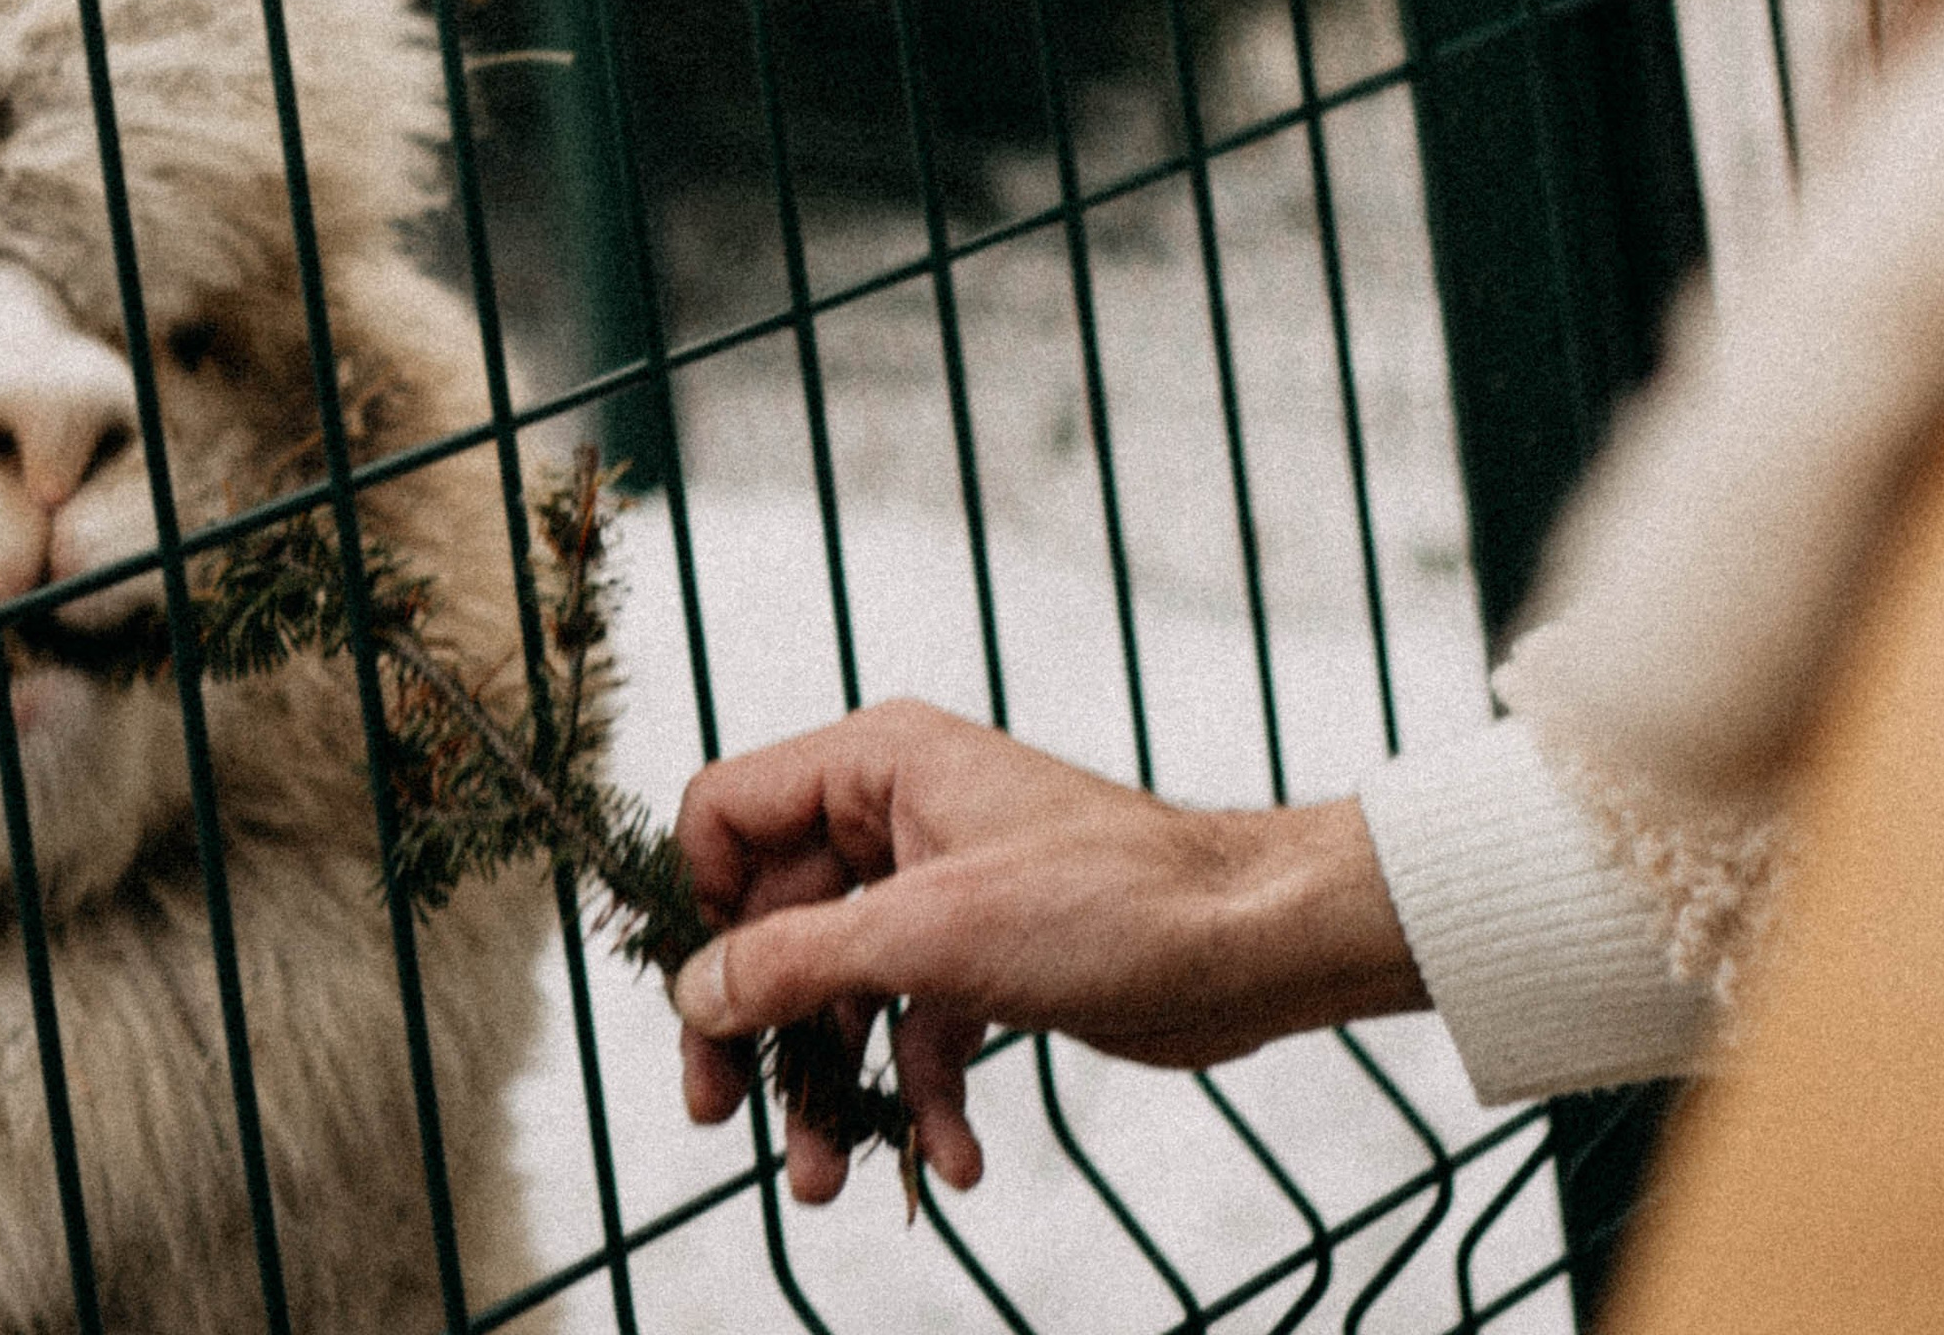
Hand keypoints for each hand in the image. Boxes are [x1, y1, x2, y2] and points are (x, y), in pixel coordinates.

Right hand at [670, 698, 1425, 1203]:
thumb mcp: (934, 934)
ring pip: (839, 991)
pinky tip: (955, 1161)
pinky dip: (923, 1097)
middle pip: (772, 921)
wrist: (1248, 947)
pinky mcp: (983, 958)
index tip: (703, 1008)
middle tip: (725, 1120)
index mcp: (876, 764)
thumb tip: (695, 990)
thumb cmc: (1111, 901)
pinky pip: (915, 1029)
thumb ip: (800, 961)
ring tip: (832, 1179)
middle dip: (759, 1029)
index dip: (702, 908)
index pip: (729, 814)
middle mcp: (896, 816)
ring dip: (832, 1085)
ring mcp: (939, 890)